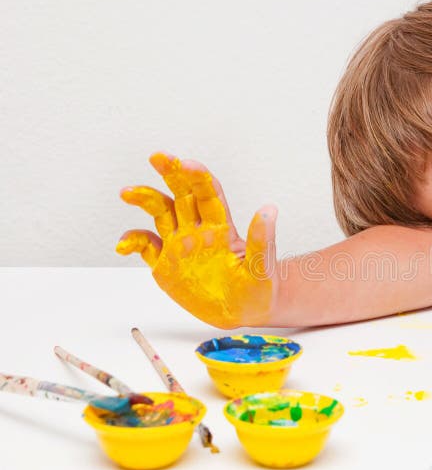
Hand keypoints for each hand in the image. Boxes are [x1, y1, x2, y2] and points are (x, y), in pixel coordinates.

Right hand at [116, 153, 278, 328]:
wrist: (245, 312)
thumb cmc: (259, 289)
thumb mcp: (263, 267)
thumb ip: (262, 240)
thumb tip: (269, 210)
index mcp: (222, 228)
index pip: (208, 194)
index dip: (198, 178)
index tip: (187, 164)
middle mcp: (199, 230)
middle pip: (182, 194)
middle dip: (170, 173)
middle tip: (158, 157)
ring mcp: (180, 245)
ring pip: (160, 212)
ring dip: (145, 198)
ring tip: (127, 192)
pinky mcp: (166, 264)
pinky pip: (146, 246)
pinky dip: (132, 241)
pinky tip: (123, 245)